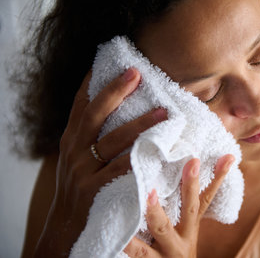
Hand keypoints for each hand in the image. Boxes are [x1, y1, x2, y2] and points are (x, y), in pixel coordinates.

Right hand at [33, 68, 167, 256]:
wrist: (66, 226)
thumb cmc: (79, 187)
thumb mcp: (77, 158)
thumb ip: (93, 137)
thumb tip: (118, 111)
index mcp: (71, 139)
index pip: (80, 105)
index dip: (94, 82)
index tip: (112, 62)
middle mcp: (74, 151)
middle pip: (94, 115)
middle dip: (115, 92)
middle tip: (137, 73)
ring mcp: (83, 171)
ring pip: (113, 142)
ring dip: (139, 125)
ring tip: (163, 113)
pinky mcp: (95, 190)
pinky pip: (120, 171)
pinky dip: (138, 160)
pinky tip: (157, 150)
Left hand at [124, 154, 234, 257]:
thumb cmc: (174, 251)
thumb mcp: (184, 230)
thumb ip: (182, 207)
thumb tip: (179, 173)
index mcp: (191, 225)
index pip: (207, 198)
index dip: (217, 178)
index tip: (227, 157)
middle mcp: (184, 237)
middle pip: (191, 208)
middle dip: (191, 185)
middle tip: (193, 162)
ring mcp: (168, 250)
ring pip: (162, 229)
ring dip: (156, 211)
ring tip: (150, 193)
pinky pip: (138, 252)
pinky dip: (128, 242)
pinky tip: (121, 230)